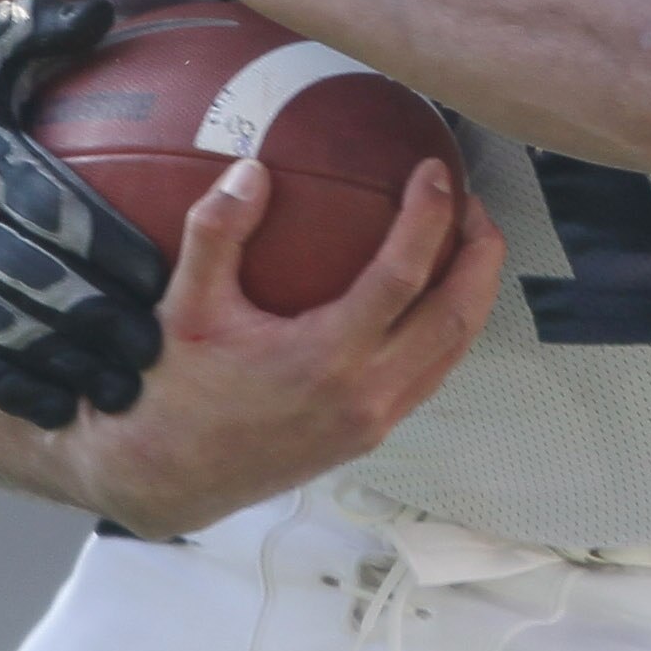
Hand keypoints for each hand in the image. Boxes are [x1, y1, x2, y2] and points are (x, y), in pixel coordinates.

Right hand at [55, 157, 502, 538]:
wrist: (171, 478)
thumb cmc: (176, 393)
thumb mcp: (184, 307)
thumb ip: (216, 233)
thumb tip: (252, 171)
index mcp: (325, 358)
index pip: (402, 277)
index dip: (428, 218)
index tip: (434, 172)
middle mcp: (364, 393)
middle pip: (455, 317)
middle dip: (479, 255)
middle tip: (474, 204)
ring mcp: (374, 419)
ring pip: (454, 351)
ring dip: (473, 294)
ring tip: (467, 244)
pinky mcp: (370, 434)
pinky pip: (432, 375)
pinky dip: (449, 330)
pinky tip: (432, 300)